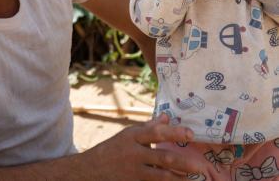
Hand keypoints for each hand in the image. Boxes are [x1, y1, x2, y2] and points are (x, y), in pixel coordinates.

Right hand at [85, 114, 204, 179]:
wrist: (92, 169)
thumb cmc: (114, 148)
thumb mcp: (128, 134)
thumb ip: (148, 127)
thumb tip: (167, 117)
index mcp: (132, 136)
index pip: (156, 132)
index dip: (174, 132)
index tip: (190, 133)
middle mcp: (133, 153)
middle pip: (162, 156)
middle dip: (183, 161)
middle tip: (200, 165)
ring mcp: (133, 171)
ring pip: (161, 175)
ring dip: (179, 177)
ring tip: (194, 177)